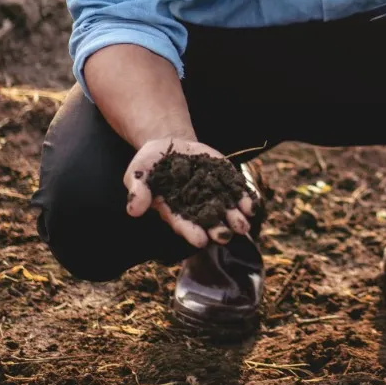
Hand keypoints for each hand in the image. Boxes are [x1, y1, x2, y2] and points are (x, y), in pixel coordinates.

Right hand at [122, 137, 256, 249]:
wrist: (169, 144)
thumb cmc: (149, 163)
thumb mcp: (138, 173)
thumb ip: (137, 190)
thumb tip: (133, 210)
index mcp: (174, 210)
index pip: (183, 225)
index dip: (192, 233)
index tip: (200, 240)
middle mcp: (195, 207)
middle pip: (208, 222)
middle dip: (218, 230)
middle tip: (225, 235)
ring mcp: (212, 194)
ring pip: (227, 210)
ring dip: (236, 218)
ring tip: (244, 224)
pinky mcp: (224, 179)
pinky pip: (237, 191)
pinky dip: (245, 198)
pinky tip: (252, 204)